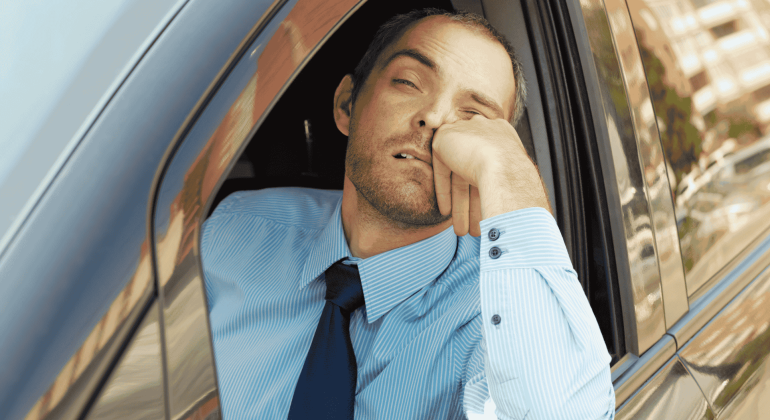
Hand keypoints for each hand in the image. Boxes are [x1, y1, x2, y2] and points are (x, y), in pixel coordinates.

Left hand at [431, 115, 549, 236]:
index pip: (489, 165)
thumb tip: (515, 213)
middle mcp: (484, 132)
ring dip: (460, 205)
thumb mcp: (516, 177)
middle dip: (473, 204)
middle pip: (474, 173)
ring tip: (462, 230)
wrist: (502, 166)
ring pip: (459, 175)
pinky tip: (447, 213)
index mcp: (503, 136)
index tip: (486, 211)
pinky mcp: (444, 138)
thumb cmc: (518, 177)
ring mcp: (464, 133)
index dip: (485, 191)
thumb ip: (507, 183)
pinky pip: (442, 169)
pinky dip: (444, 192)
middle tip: (474, 227)